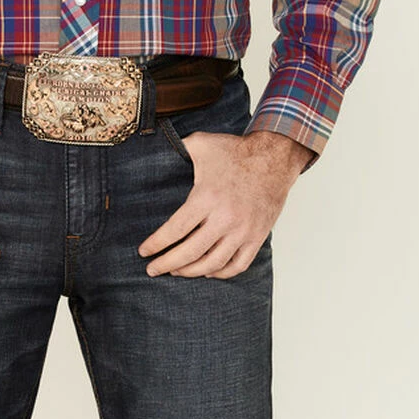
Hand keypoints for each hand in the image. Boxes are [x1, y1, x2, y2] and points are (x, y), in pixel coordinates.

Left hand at [138, 129, 313, 277]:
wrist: (275, 157)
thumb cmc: (235, 151)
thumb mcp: (201, 144)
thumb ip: (175, 149)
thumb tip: (151, 150)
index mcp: (207, 197)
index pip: (175, 230)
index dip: (156, 244)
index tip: (144, 251)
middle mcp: (225, 218)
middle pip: (190, 252)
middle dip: (167, 264)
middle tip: (152, 269)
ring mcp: (243, 230)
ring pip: (213, 264)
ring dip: (190, 272)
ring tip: (176, 272)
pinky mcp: (257, 237)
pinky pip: (238, 265)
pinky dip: (221, 273)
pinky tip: (207, 271)